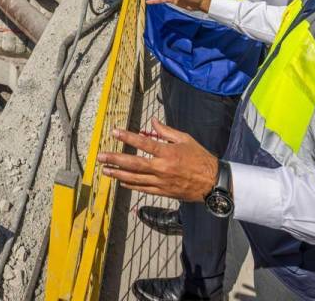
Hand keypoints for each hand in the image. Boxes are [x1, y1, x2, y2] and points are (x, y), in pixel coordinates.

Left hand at [97, 118, 218, 201]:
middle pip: (134, 163)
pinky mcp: (163, 192)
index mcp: (168, 152)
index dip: (128, 137)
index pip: (144, 143)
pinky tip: (121, 181)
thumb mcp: (185, 139)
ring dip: (118, 174)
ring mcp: (162, 182)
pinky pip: (143, 189)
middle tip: (100, 157)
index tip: (114, 132)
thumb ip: (166, 131)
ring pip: (135, 178)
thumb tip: (152, 121)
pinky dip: (131, 185)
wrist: (213, 182)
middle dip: (115, 160)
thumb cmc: (200, 158)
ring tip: (105, 170)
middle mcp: (162, 168)